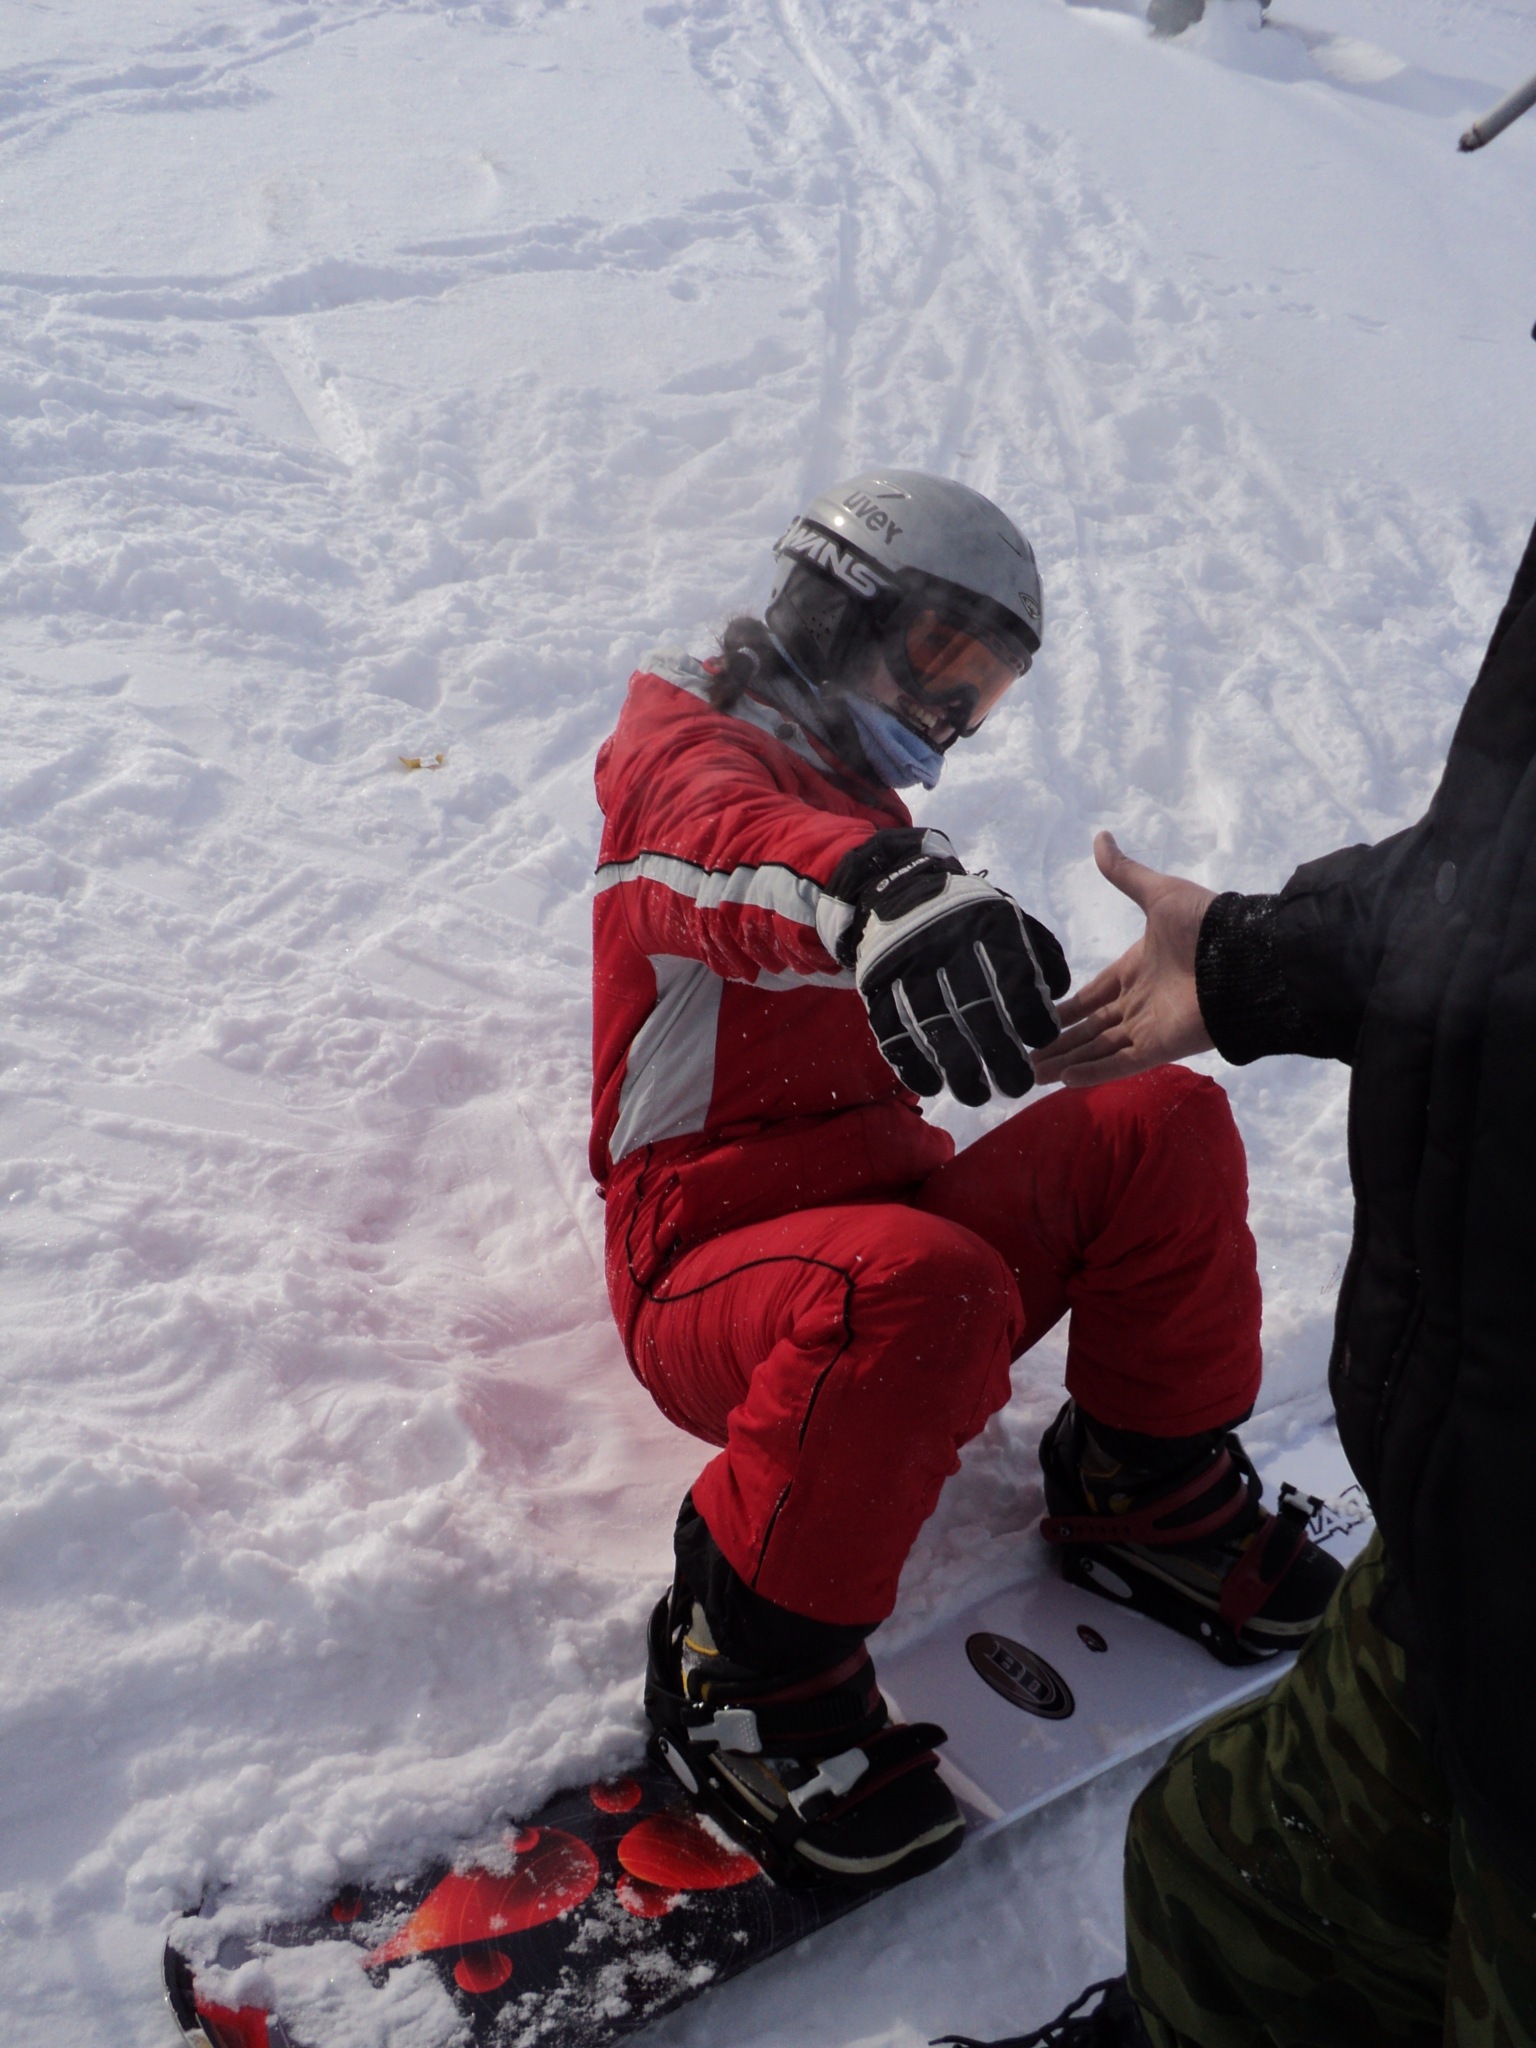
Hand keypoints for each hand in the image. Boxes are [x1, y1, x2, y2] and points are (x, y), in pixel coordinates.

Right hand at [834, 831, 1069, 1107]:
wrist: (895, 894)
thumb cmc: (966, 917)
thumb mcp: (1006, 917)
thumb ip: (1038, 951)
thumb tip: (1058, 995)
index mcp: (984, 929)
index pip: (1014, 978)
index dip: (1032, 1015)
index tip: (1043, 1041)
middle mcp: (945, 950)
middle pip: (975, 1011)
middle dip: (1001, 1055)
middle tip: (1018, 1086)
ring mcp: (907, 972)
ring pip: (935, 1028)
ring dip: (957, 1070)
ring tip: (976, 1094)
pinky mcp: (878, 990)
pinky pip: (893, 1033)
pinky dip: (912, 1064)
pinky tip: (931, 1085)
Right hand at [1030, 832, 1215, 1087]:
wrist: (1245, 958)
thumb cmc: (1204, 926)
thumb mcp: (1158, 894)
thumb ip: (1125, 873)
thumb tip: (1100, 837)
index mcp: (1136, 968)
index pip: (1093, 995)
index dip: (1067, 1008)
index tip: (1038, 1018)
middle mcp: (1139, 1002)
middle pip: (1090, 1028)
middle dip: (1058, 1042)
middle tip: (1023, 1057)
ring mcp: (1148, 1027)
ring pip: (1098, 1049)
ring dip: (1066, 1061)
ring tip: (1031, 1075)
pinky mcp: (1160, 1048)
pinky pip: (1120, 1063)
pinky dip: (1093, 1073)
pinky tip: (1063, 1081)